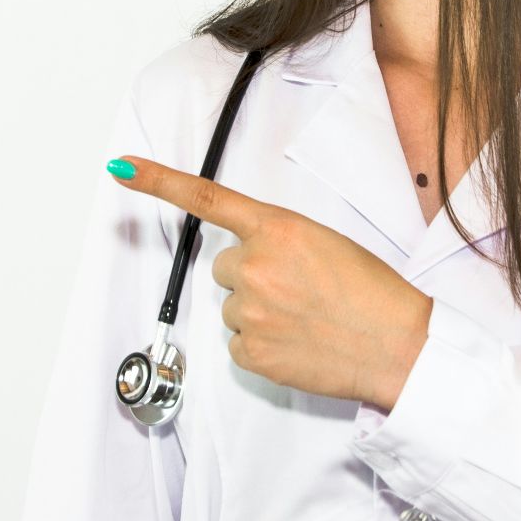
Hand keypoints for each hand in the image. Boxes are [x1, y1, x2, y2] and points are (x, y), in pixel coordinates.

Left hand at [111, 154, 433, 409]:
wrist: (396, 345)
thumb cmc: (372, 293)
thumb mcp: (327, 243)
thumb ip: (280, 241)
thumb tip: (251, 257)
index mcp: (278, 229)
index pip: (207, 198)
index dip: (159, 182)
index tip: (124, 168)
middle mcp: (256, 266)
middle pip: (225, 268)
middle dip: (252, 278)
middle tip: (298, 290)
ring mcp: (249, 311)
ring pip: (233, 309)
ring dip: (260, 313)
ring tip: (306, 318)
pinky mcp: (251, 352)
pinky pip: (239, 346)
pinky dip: (264, 346)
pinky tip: (298, 343)